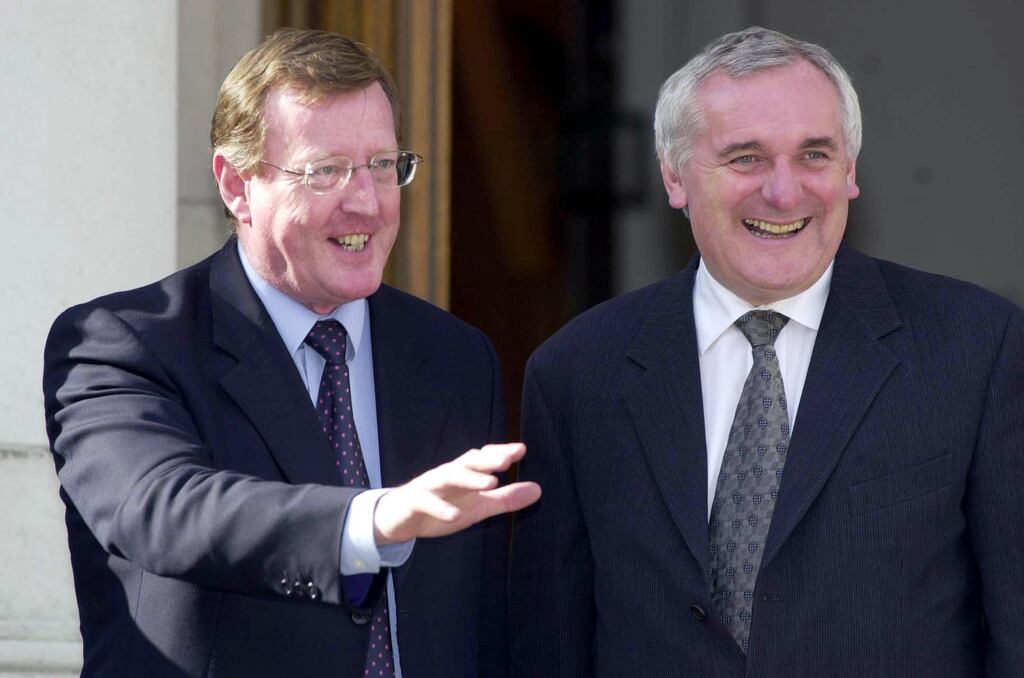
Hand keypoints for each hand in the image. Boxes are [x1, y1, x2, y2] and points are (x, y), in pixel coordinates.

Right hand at [373, 443, 540, 544]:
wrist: (398, 519)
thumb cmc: (440, 508)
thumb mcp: (478, 507)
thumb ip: (505, 498)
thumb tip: (538, 490)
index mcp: (463, 473)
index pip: (483, 457)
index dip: (500, 452)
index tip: (520, 450)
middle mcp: (447, 474)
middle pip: (468, 462)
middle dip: (487, 460)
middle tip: (507, 460)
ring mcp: (429, 486)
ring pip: (449, 476)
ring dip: (469, 479)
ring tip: (490, 483)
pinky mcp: (414, 502)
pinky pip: (426, 502)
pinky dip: (440, 508)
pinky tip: (456, 515)